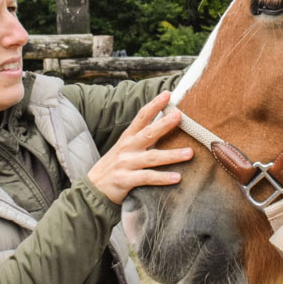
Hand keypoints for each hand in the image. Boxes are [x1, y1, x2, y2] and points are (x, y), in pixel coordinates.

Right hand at [87, 90, 192, 204]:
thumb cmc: (114, 167)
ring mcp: (126, 164)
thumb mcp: (124, 149)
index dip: (154, 105)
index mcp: (127, 138)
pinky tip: (177, 177)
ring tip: (189, 153)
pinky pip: (147, 178)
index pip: (141, 117)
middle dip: (163, 124)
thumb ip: (141, 139)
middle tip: (179, 116)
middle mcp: (127, 148)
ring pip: (152, 158)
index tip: (167, 94)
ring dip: (172, 155)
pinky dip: (163, 178)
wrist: (93, 188)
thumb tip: (163, 127)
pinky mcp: (126, 180)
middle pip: (148, 133)